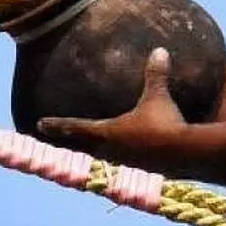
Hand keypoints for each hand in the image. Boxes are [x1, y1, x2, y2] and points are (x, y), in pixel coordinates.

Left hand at [37, 48, 186, 165]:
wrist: (186, 156)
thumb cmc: (165, 124)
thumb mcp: (158, 98)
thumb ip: (155, 76)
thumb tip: (159, 51)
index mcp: (108, 133)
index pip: (75, 127)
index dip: (57, 125)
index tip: (39, 124)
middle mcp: (111, 151)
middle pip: (82, 149)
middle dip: (67, 146)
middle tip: (52, 144)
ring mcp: (124, 165)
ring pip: (100, 161)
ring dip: (89, 157)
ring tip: (84, 155)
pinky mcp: (140, 174)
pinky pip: (122, 166)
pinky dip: (116, 163)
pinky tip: (124, 162)